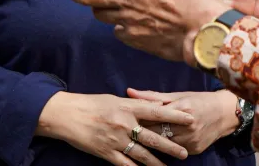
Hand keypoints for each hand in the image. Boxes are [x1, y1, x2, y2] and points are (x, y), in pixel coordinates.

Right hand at [36, 91, 191, 165]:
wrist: (68, 115)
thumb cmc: (91, 104)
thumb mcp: (115, 99)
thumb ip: (134, 104)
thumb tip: (153, 105)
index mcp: (128, 107)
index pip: (157, 112)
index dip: (175, 116)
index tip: (191, 118)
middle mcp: (125, 124)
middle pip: (153, 137)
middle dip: (171, 146)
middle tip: (185, 153)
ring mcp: (116, 140)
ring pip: (141, 154)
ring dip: (156, 162)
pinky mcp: (106, 152)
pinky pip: (124, 164)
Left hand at [130, 89, 238, 155]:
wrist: (225, 113)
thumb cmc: (199, 100)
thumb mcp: (178, 95)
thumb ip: (152, 96)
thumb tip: (129, 91)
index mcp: (182, 107)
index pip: (153, 117)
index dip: (139, 120)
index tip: (127, 119)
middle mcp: (187, 125)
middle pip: (157, 133)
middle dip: (142, 132)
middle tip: (128, 132)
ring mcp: (191, 139)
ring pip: (164, 144)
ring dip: (153, 142)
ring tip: (140, 140)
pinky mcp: (194, 149)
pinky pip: (175, 150)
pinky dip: (168, 147)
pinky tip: (161, 144)